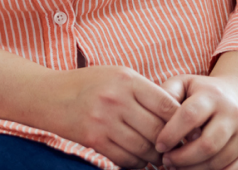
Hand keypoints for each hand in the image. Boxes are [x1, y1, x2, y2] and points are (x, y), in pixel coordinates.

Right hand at [29, 65, 181, 168]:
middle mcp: (116, 99)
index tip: (188, 132)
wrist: (49, 95)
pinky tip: (138, 160)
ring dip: (154, 157)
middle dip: (170, 145)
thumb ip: (145, 92)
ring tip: (158, 157)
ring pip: (144, 148)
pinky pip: (126, 158)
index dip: (182, 122)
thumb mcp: (117, 76)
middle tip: (176, 151)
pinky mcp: (94, 139)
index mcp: (126, 79)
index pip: (167, 104)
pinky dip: (137, 163)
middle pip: (157, 130)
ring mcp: (103, 120)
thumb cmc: (89, 84)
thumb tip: (178, 117)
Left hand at [155, 52, 237, 169]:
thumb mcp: (184, 84)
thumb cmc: (203, 93)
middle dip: (182, 158)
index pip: (189, 116)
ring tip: (177, 167)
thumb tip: (154, 116)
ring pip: (218, 161)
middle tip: (166, 161)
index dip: (171, 134)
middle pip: (206, 144)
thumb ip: (166, 94)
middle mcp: (234, 113)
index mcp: (213, 95)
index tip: (159, 145)